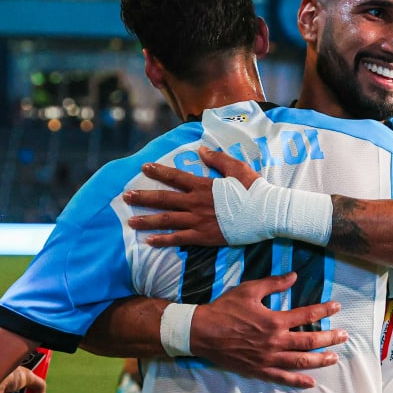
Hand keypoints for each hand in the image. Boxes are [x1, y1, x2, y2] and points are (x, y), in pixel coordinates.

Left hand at [124, 148, 260, 247]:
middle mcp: (196, 202)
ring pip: (167, 220)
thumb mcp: (237, 168)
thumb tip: (200, 150)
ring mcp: (198, 220)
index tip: (144, 168)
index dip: (158, 172)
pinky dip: (163, 240)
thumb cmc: (254, 190)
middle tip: (126, 197)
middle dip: (143, 197)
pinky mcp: (203, 236)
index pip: (175, 177)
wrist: (266, 213)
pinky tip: (149, 242)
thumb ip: (217, 159)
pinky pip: (178, 238)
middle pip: (164, 199)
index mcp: (203, 185)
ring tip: (131, 221)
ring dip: (147, 220)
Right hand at [189, 272, 344, 388]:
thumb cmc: (225, 309)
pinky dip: (298, 381)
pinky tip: (311, 382)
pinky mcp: (259, 370)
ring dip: (320, 360)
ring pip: (300, 361)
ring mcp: (268, 358)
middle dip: (329, 338)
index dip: (324, 310)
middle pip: (309, 340)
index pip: (306, 314)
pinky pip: (282, 378)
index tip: (337, 307)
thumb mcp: (249, 290)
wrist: (202, 332)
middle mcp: (275, 341)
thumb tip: (294, 276)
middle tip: (344, 336)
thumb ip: (273, 283)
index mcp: (274, 320)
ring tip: (334, 358)